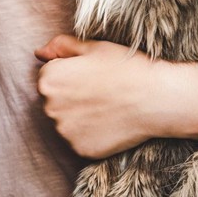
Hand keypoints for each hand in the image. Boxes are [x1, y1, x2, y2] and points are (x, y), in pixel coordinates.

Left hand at [35, 35, 197, 158]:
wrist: (158, 98)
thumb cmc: (126, 67)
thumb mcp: (92, 47)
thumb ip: (60, 47)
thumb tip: (39, 53)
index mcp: (47, 79)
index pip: (49, 77)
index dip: (72, 74)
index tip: (94, 75)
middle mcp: (48, 107)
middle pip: (54, 101)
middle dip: (71, 96)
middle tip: (102, 91)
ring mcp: (63, 131)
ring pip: (66, 122)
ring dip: (80, 116)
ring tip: (107, 107)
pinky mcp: (79, 149)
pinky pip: (79, 140)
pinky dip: (91, 134)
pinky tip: (110, 123)